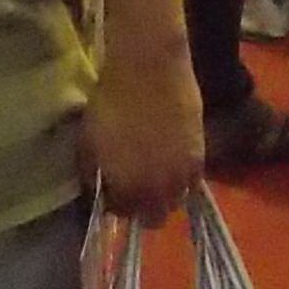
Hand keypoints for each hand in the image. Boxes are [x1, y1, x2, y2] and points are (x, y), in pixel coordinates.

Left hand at [82, 44, 205, 224]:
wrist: (149, 69)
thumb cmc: (110, 102)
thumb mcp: (89, 143)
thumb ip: (94, 175)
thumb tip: (99, 192)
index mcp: (127, 187)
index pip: (122, 215)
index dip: (116, 204)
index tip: (112, 192)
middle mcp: (158, 190)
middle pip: (154, 218)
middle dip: (142, 207)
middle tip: (133, 187)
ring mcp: (182, 175)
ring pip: (175, 202)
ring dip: (164, 195)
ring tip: (154, 175)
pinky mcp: (200, 157)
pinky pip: (192, 184)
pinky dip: (182, 180)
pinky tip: (171, 164)